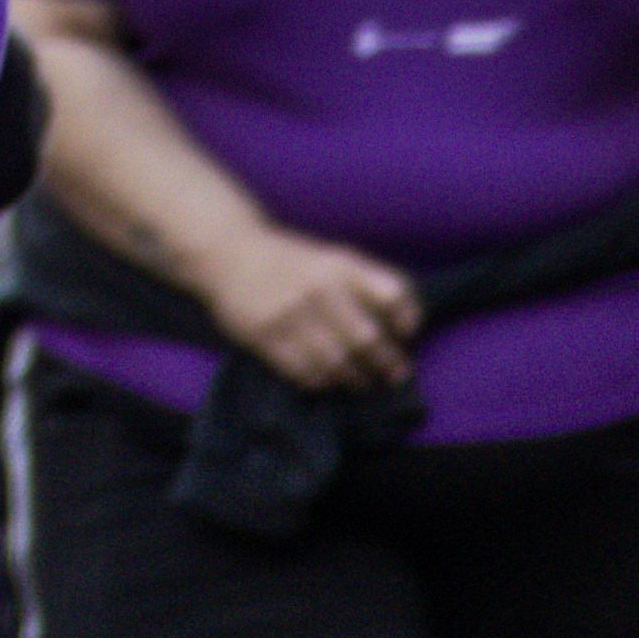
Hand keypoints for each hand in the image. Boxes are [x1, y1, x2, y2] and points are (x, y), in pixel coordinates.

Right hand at [202, 227, 418, 390]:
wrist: (230, 254)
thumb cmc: (293, 262)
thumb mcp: (333, 259)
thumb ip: (368, 285)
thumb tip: (407, 325)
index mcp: (341, 266)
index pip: (392, 294)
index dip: (407, 318)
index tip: (408, 335)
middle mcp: (319, 288)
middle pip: (366, 338)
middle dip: (387, 362)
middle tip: (395, 374)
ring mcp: (290, 314)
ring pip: (336, 361)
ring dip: (356, 378)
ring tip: (364, 383)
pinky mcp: (265, 336)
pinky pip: (303, 371)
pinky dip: (322, 382)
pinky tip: (330, 381)